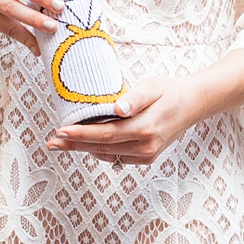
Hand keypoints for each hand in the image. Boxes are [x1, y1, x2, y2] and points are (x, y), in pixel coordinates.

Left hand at [46, 79, 199, 167]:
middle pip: (101, 148)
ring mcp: (146, 155)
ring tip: (63, 142)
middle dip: (74, 145)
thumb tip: (118, 108)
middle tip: (51, 142)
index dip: (80, 134)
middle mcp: (145, 147)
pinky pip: (116, 157)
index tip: (60, 131)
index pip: (105, 134)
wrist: (192, 104)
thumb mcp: (153, 86)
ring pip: (107, 154)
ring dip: (84, 148)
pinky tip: (88, 143)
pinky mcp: (147, 157)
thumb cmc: (170, 91)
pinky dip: (100, 150)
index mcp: (145, 128)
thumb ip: (135, 98)